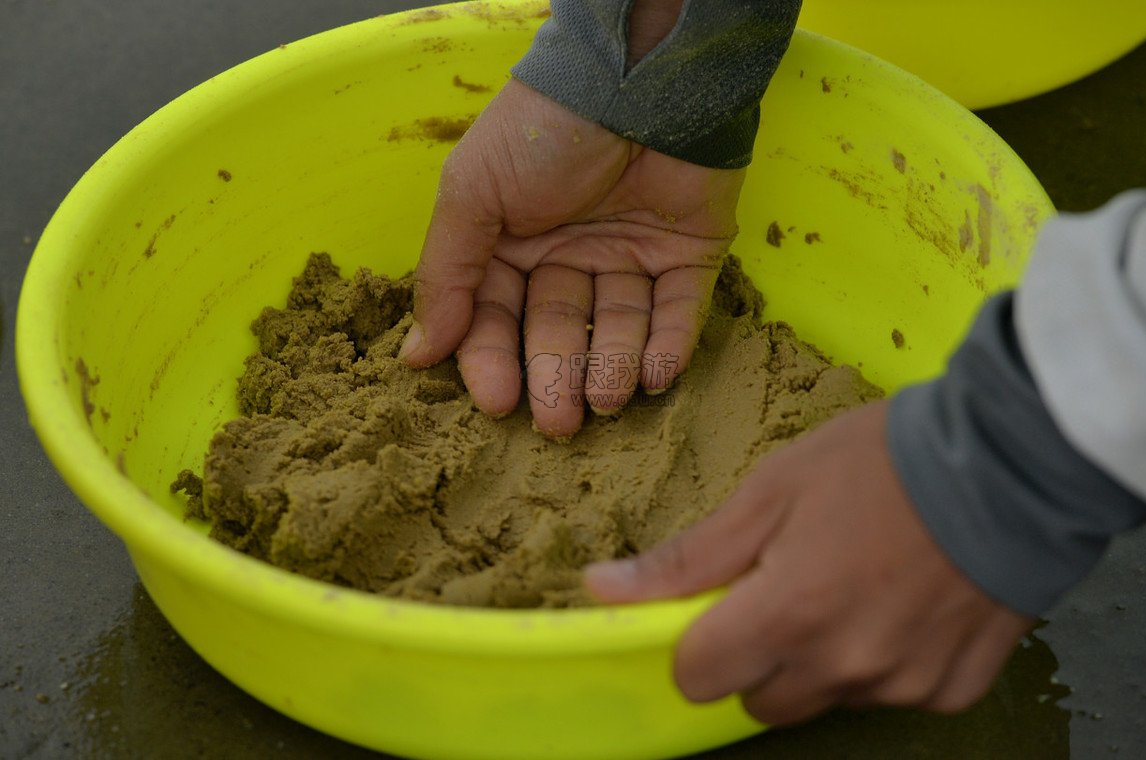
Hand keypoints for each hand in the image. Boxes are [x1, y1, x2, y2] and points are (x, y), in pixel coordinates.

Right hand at [400, 79, 744, 437]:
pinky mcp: (690, 254)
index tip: (498, 403)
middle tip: (559, 423)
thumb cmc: (543, 131)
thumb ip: (447, 275)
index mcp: (513, 244)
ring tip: (607, 397)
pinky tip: (655, 373)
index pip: (497, 319)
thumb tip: (417, 356)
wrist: (637, 77)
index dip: (494, 361)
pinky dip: (669, 345)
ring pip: (618, 329)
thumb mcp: (473, 194)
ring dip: (612, 368)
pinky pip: (678, 311)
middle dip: (557, 378)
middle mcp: (570, 256)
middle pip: (559, 333)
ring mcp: (631, 256)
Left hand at [585, 401, 1034, 723]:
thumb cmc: (881, 462)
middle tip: (791, 585)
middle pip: (759, 699)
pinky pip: (893, 694)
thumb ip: (690, 557)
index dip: (696, 643)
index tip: (720, 606)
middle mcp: (843, 667)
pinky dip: (887, 661)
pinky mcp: (952, 688)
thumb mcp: (772, 490)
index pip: (698, 678)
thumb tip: (603, 590)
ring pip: (826, 698)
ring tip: (857, 582)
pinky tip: (905, 601)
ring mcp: (902, 685)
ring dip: (823, 658)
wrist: (1012, 461)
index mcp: (788, 615)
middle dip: (758, 655)